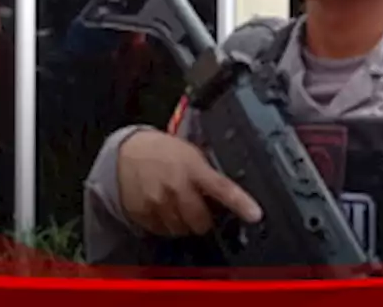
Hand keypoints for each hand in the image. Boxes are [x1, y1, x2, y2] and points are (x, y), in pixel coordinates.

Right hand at [116, 130, 262, 235]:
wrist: (127, 152)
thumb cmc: (164, 151)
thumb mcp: (191, 155)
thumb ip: (207, 175)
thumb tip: (226, 197)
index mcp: (194, 169)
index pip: (222, 188)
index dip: (241, 203)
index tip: (255, 215)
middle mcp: (176, 187)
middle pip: (201, 222)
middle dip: (204, 220)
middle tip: (199, 207)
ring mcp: (158, 202)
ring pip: (181, 230)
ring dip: (184, 223)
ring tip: (178, 204)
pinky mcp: (142, 213)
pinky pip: (162, 231)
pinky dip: (166, 224)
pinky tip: (163, 207)